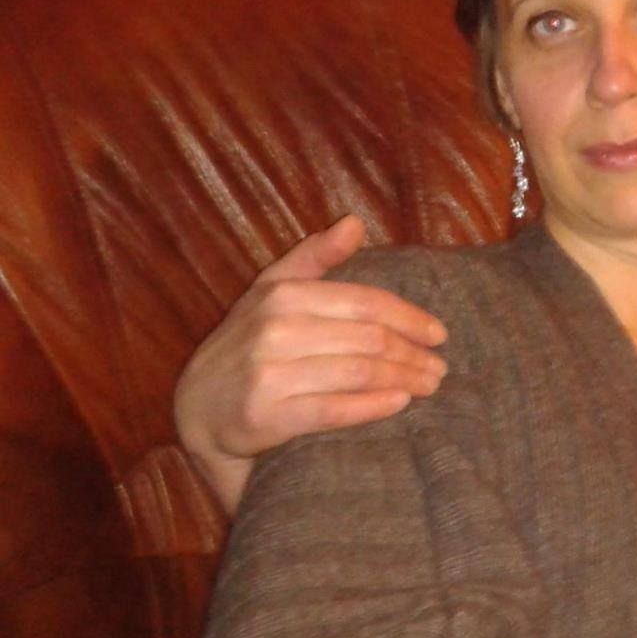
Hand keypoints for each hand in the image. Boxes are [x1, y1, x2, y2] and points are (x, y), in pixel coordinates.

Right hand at [174, 215, 446, 513]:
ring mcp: (267, 372)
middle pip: (368, 338)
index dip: (409, 317)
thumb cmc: (246, 348)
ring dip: (403, 380)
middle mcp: (274, 328)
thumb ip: (313, 258)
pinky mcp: (264, 415)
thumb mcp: (271, 293)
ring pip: (357, 372)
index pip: (365, 301)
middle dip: (412, 354)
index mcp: (282, 294)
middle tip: (440, 368)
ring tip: (428, 386)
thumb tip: (354, 222)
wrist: (197, 412)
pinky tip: (399, 404)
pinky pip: (333, 409)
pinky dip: (372, 406)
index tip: (439, 334)